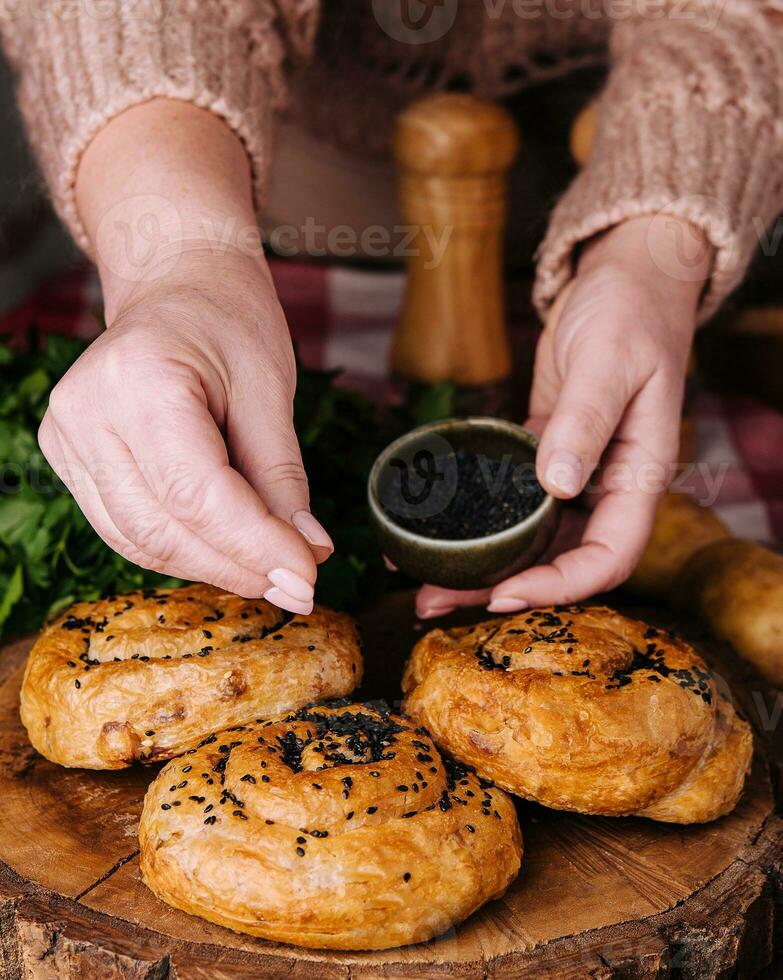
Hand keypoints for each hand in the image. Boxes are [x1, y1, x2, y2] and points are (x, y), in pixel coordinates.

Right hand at [39, 248, 330, 612]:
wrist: (176, 284)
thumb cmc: (227, 320)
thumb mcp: (270, 388)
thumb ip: (283, 476)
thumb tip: (308, 553)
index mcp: (139, 378)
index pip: (196, 492)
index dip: (254, 545)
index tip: (306, 577)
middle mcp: (85, 412)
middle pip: (163, 527)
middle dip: (237, 566)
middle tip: (300, 587)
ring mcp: (67, 438)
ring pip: (141, 541)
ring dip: (211, 567)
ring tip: (271, 575)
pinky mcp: (69, 458)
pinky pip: (126, 529)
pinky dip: (181, 551)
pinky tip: (228, 554)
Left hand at [416, 215, 711, 617]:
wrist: (624, 278)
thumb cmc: (632, 312)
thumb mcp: (609, 361)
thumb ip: (585, 421)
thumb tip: (559, 485)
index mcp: (638, 476)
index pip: (607, 557)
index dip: (559, 586)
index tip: (503, 593)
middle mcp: (606, 486)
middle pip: (557, 560)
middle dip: (500, 588)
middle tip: (434, 602)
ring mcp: (573, 473)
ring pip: (528, 538)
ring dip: (479, 564)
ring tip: (421, 582)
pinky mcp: (540, 454)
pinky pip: (508, 501)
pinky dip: (474, 520)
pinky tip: (433, 528)